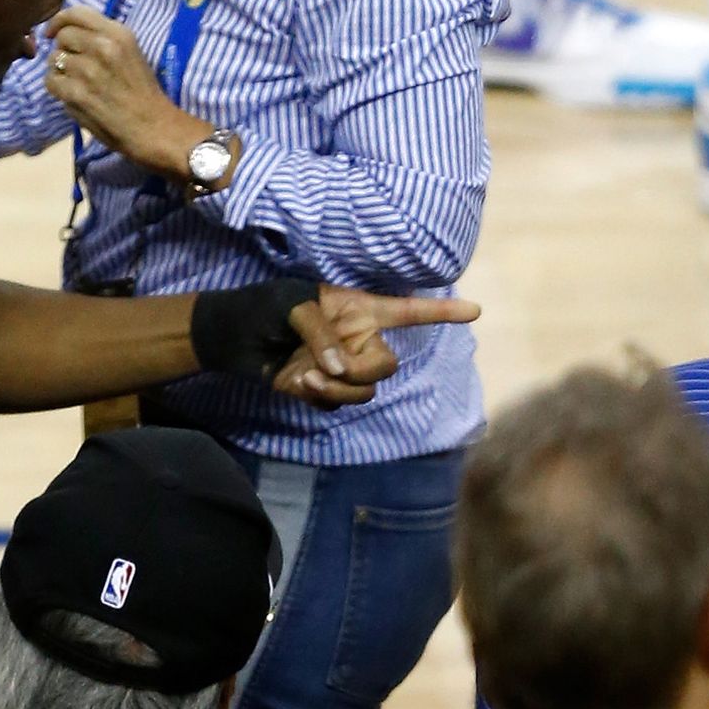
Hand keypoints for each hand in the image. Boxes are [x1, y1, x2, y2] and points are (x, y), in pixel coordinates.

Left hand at [44, 6, 208, 179]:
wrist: (152, 127)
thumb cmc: (143, 92)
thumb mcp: (130, 52)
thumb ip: (102, 39)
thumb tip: (66, 34)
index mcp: (118, 33)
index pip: (77, 13)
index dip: (59, 21)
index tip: (53, 32)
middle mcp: (103, 46)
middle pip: (62, 36)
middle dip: (63, 49)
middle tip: (73, 65)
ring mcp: (88, 70)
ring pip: (53, 59)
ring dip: (59, 70)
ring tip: (75, 82)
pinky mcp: (76, 93)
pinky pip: (50, 81)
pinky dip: (56, 88)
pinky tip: (71, 95)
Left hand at [270, 286, 482, 408]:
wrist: (233, 337)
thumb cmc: (264, 307)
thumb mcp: (292, 306)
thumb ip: (322, 332)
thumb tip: (340, 368)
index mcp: (358, 308)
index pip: (407, 310)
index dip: (442, 310)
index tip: (476, 310)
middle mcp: (358, 339)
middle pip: (387, 364)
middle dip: (364, 370)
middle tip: (334, 367)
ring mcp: (343, 366)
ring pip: (365, 390)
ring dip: (338, 388)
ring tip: (306, 376)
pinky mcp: (325, 389)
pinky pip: (340, 403)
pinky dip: (321, 397)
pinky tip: (297, 381)